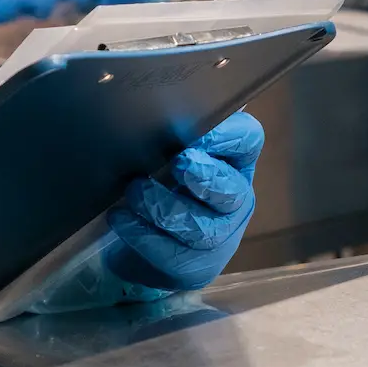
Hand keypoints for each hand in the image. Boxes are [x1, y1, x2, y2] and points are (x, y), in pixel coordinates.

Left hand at [104, 112, 263, 291]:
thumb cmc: (165, 183)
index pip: (247, 140)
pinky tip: (120, 217)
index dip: (227, 135)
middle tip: (179, 163)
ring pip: (199, 227)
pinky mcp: (193, 267)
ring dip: (162, 206)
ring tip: (135, 191)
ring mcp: (218, 238)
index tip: (197, 132)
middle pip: (231, 190)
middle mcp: (234, 201)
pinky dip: (140, 233)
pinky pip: (170, 254)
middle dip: (206, 177)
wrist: (151, 243)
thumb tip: (162, 99)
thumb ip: (174, 131)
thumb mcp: (171, 152)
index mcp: (234, 163)